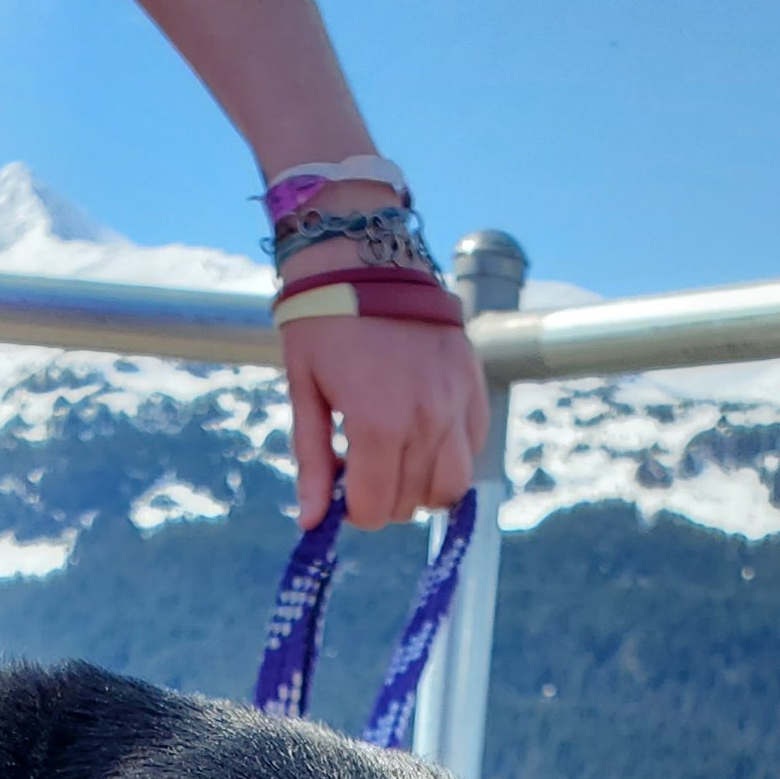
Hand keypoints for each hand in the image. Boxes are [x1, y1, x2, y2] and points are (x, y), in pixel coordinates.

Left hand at [284, 306, 488, 528]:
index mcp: (379, 425)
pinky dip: (450, 453)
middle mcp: (427, 421)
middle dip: (385, 496)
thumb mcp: (305, 392)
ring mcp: (456, 403)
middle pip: (412, 503)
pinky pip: (473, 447)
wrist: (363, 255)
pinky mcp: (474, 385)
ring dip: (422, 485)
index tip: (343, 489)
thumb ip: (313, 462)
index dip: (355, 510)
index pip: (377, 509)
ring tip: (398, 455)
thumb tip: (313, 523)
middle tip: (365, 465)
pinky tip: (423, 431)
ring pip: (451, 486)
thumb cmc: (323, 322)